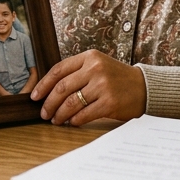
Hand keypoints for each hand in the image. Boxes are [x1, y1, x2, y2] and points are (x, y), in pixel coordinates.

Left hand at [31, 50, 146, 126]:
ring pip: (71, 103)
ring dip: (59, 114)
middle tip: (43, 112)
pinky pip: (84, 114)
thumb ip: (78, 72)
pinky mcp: (109, 103)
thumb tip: (50, 89)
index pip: (59, 70)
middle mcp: (95, 69)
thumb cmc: (117, 78)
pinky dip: (74, 120)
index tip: (35, 96)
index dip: (44, 84)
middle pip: (62, 88)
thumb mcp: (98, 65)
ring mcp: (103, 86)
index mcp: (90, 57)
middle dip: (49, 102)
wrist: (144, 87)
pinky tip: (71, 122)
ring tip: (55, 120)